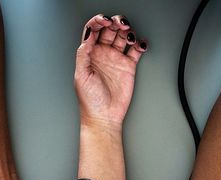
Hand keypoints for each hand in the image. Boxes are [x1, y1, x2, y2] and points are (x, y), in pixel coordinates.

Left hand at [75, 14, 147, 128]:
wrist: (104, 117)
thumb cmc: (90, 100)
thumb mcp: (81, 75)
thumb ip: (83, 53)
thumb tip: (88, 34)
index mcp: (89, 53)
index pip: (93, 29)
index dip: (98, 21)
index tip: (104, 20)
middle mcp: (103, 53)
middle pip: (110, 29)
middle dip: (115, 22)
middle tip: (120, 24)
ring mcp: (116, 59)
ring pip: (123, 36)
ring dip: (127, 31)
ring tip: (129, 36)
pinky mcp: (128, 66)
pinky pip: (136, 50)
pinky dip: (140, 44)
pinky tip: (140, 44)